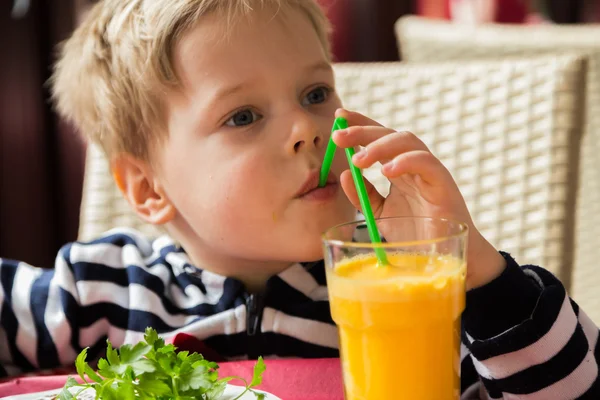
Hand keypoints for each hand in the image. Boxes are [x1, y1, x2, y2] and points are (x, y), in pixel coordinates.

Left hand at [332, 109, 504, 289]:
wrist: (440, 260)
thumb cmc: (414, 235)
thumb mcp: (379, 214)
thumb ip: (362, 194)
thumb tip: (345, 173)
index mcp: (398, 169)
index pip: (379, 137)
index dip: (360, 123)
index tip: (338, 117)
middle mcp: (413, 165)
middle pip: (390, 134)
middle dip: (363, 131)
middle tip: (339, 136)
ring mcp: (429, 172)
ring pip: (408, 141)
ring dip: (380, 146)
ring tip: (358, 160)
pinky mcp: (444, 183)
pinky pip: (427, 162)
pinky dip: (406, 161)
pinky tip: (386, 171)